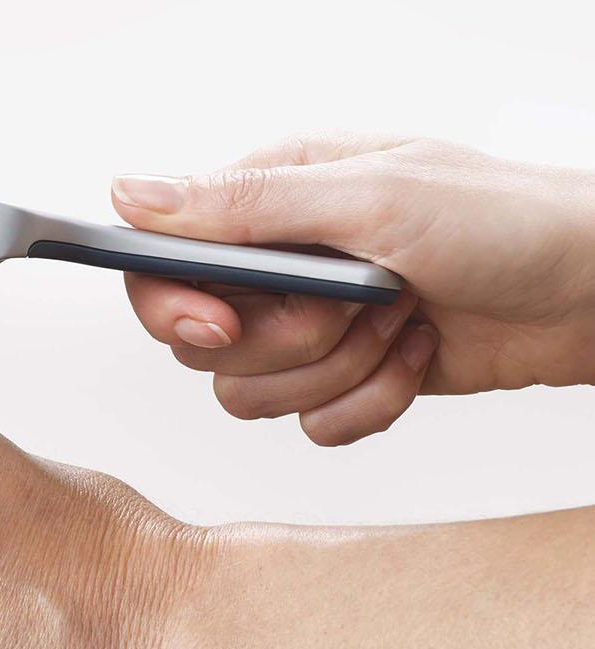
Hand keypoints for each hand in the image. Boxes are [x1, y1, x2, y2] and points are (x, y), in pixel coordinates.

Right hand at [112, 132, 594, 444]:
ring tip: (397, 324)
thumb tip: (129, 193)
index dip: (174, 306)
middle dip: (285, 340)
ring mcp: (309, 327)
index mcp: (268, 202)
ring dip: (335, 370)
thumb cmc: (503, 221)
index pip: (161, 264)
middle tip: (352, 304)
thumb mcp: (368, 198)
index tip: (226, 323)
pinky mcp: (345, 378)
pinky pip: (311, 426)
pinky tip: (415, 355)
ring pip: (250, 394)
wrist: (589, 292)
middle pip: (201, 344)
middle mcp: (278, 267)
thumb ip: (242, 207)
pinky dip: (370, 402)